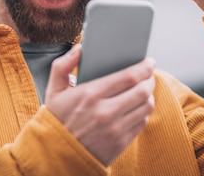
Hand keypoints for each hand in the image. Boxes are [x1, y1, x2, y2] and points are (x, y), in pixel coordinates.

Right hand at [44, 44, 155, 165]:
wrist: (55, 155)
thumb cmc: (57, 120)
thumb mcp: (53, 91)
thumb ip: (62, 66)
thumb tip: (78, 49)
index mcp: (90, 94)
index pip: (129, 76)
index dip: (144, 67)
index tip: (149, 62)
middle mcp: (105, 111)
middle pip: (142, 90)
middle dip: (150, 79)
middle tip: (149, 75)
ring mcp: (115, 128)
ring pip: (146, 106)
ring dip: (149, 95)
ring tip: (145, 90)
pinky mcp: (120, 143)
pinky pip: (142, 123)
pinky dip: (143, 112)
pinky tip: (137, 107)